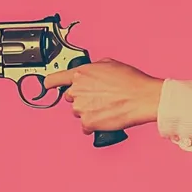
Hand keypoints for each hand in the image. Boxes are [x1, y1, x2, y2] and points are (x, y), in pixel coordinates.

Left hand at [43, 58, 162, 133]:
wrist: (144, 98)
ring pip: (78, 112)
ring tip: (107, 108)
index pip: (53, 79)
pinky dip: (94, 125)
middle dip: (82, 99)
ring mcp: (81, 108)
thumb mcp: (111, 64)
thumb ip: (94, 68)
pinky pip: (85, 127)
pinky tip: (106, 118)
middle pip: (70, 98)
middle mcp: (77, 90)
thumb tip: (91, 73)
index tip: (47, 86)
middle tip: (99, 98)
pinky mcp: (88, 122)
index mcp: (81, 74)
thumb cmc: (132, 82)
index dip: (49, 83)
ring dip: (89, 112)